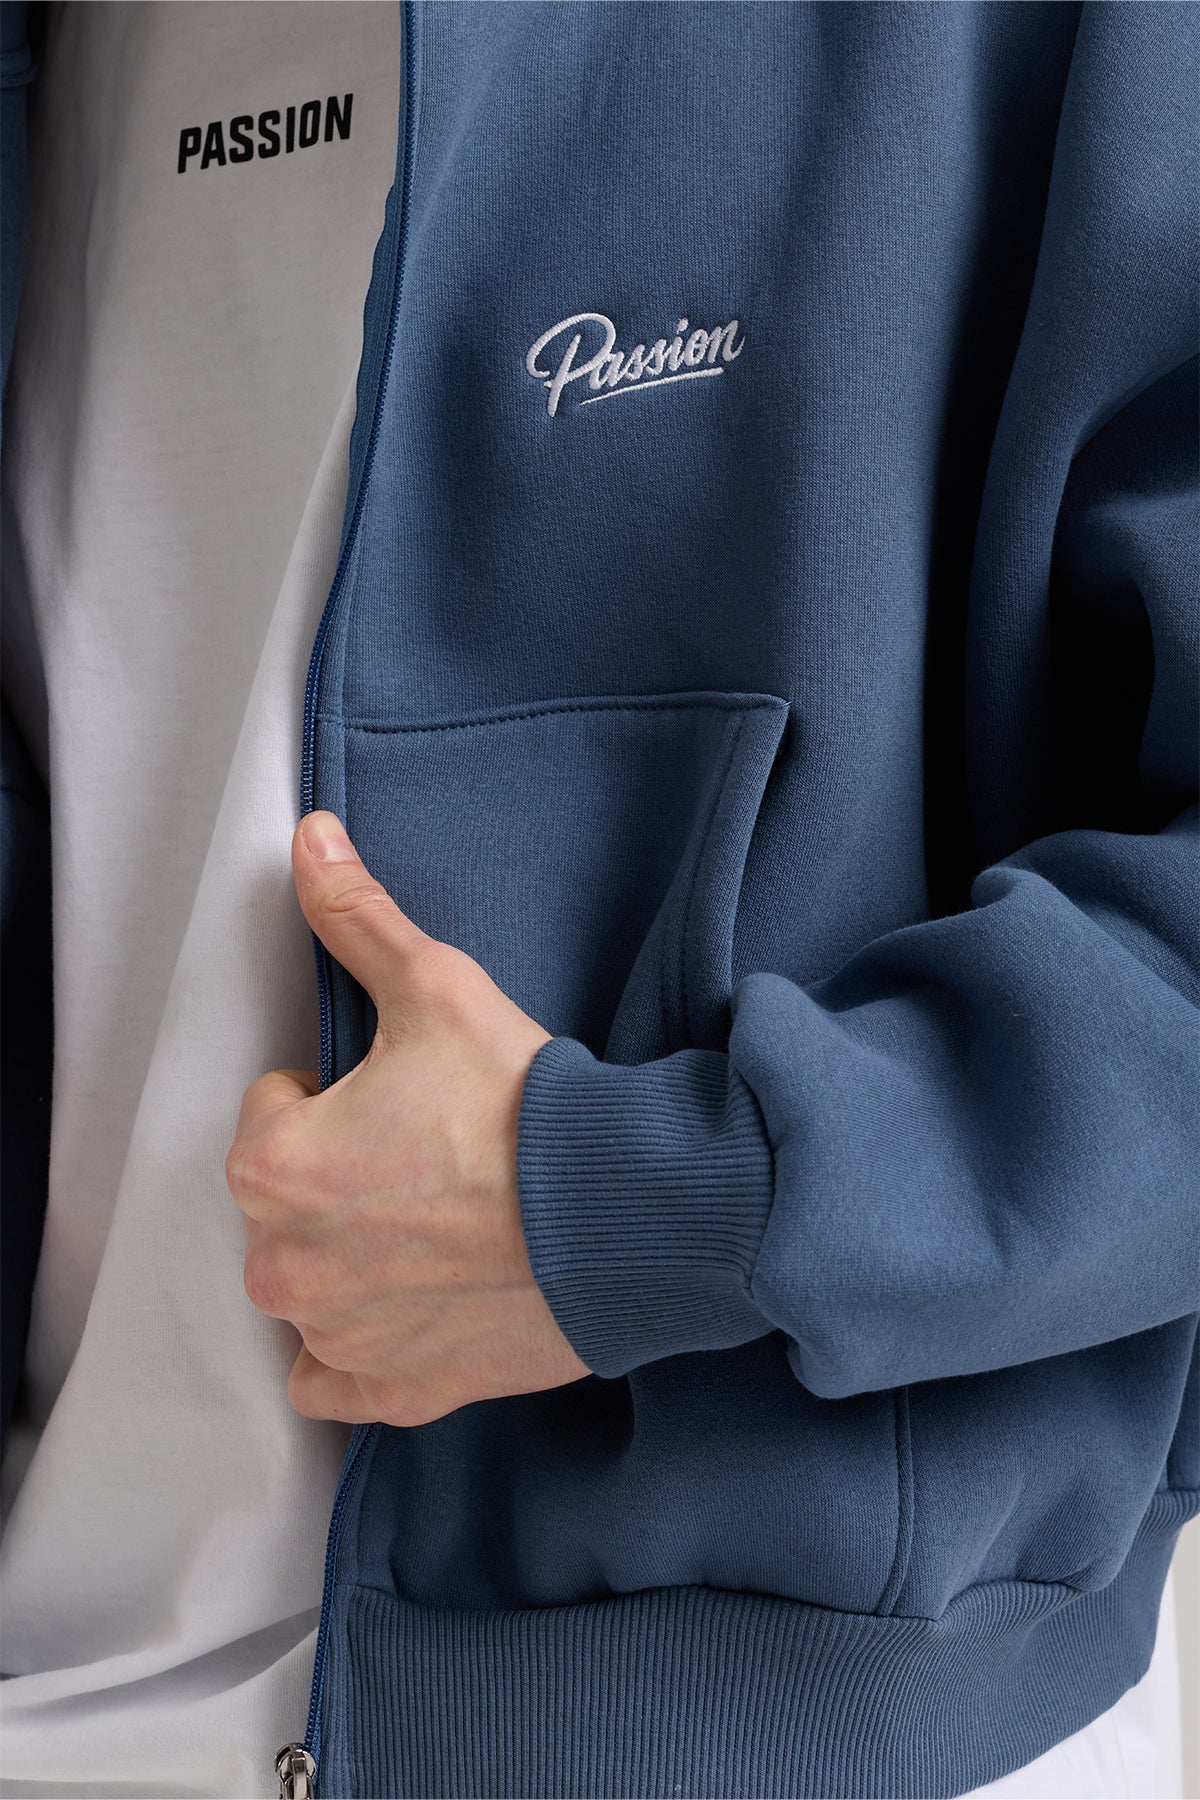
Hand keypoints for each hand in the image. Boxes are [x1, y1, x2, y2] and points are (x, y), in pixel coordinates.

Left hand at [226, 810, 591, 1425]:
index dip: (343, 1095)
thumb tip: (309, 838)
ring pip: (314, 1282)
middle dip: (344, 1178)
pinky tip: (422, 1302)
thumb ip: (356, 917)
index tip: (411, 1099)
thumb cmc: (528, 1107)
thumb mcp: (437, 989)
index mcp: (271, 1166)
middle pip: (290, 1200)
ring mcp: (336, 1339)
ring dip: (358, 1258)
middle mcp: (281, 1266)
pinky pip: (335, 1375)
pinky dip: (363, 1345)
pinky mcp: (393, 1391)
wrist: (628, 1214)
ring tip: (449, 1224)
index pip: (277, 1109)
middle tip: (437, 1159)